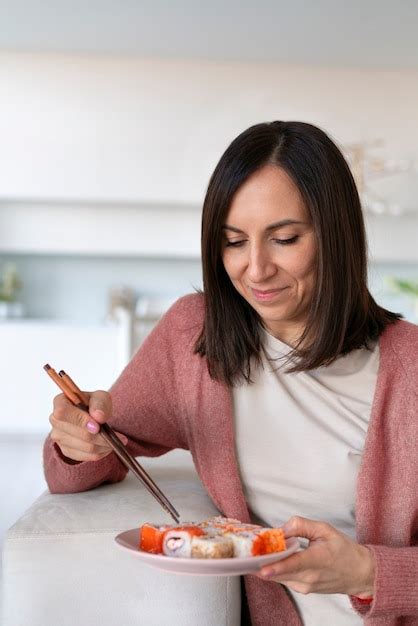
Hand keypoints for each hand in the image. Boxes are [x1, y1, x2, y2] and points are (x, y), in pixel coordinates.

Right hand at [49, 390, 127, 462]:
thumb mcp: (100, 397)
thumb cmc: (94, 404)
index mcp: (60, 402)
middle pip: (78, 434)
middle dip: (100, 436)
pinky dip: (101, 452)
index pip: (62, 413)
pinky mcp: (66, 450)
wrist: (93, 417)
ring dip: (104, 445)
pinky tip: (108, 446)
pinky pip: (87, 456)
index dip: (80, 420)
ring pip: (85, 447)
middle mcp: (55, 421)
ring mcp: (59, 438)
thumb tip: (98, 416)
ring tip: (115, 440)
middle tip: (117, 436)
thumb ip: (100, 403)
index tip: (98, 426)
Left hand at [256, 516, 374, 596]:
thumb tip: (282, 529)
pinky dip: (274, 569)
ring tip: (253, 552)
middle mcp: (309, 577)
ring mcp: (305, 586)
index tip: (261, 568)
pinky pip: (283, 579)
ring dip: (265, 565)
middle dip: (261, 562)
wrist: (359, 573)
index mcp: (317, 560)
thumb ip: (302, 525)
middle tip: (246, 550)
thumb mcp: (325, 529)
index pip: (294, 565)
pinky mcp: (302, 589)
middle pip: (279, 573)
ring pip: (278, 577)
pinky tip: (268, 558)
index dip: (276, 567)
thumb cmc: (344, 550)